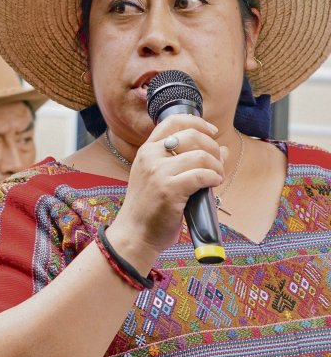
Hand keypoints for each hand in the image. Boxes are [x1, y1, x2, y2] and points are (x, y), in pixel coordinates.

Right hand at [113, 114, 225, 257]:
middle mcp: (150, 157)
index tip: (212, 132)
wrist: (135, 234)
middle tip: (217, 164)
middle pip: (192, 136)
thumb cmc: (150, 208)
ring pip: (200, 156)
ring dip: (216, 166)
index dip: (198, 122)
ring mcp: (158, 173)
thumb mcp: (160, 178)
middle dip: (212, 148)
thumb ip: (187, 161)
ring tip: (217, 177)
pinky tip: (214, 184)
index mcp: (147, 150)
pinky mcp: (169, 190)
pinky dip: (213, 178)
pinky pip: (201, 175)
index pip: (173, 121)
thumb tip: (222, 150)